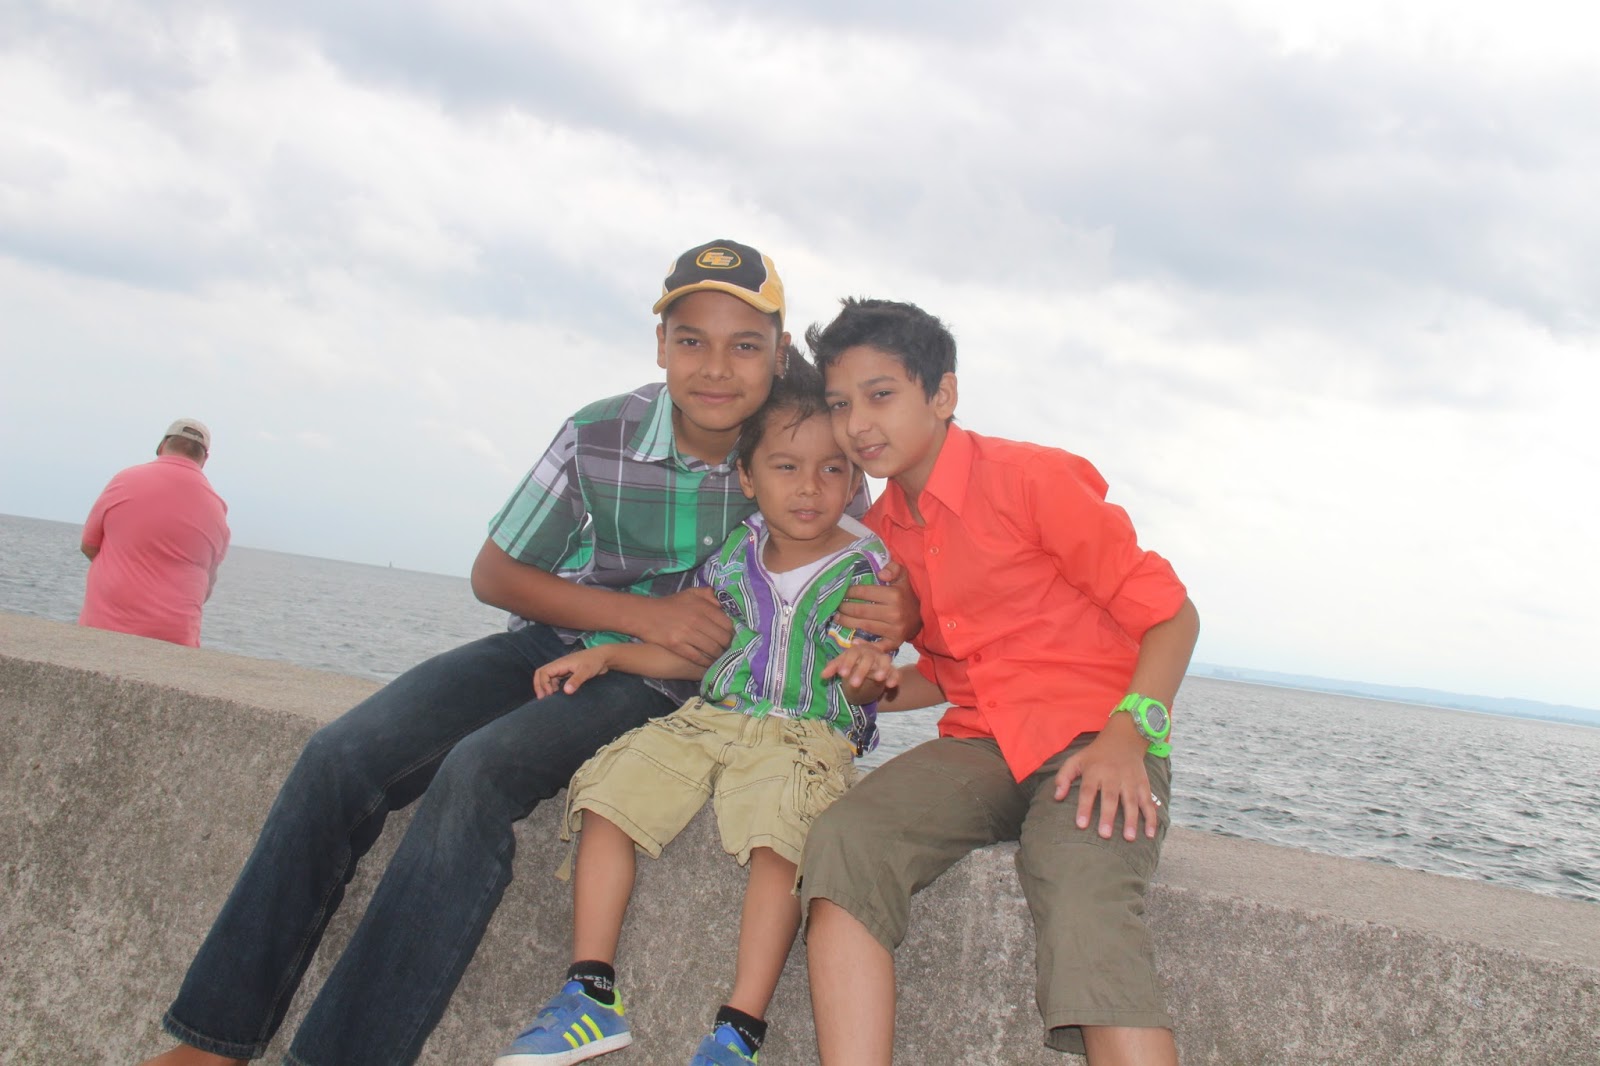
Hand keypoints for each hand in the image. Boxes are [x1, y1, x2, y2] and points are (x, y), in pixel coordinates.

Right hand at [533, 648, 611, 698]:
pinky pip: (556, 681)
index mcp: (560, 664)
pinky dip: (554, 688)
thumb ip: (576, 680)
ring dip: (547, 688)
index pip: (543, 672)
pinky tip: (558, 696)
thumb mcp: (586, 671)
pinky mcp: (568, 675)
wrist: (603, 658)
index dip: (542, 684)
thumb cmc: (594, 661)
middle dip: (540, 686)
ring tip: (550, 700)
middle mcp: (559, 667)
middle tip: (542, 699)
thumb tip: (566, 691)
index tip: (550, 694)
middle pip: (541, 675)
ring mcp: (563, 670)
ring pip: (548, 679)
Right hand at [634, 587, 733, 666]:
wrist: (644, 615)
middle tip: (728, 648)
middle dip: (728, 645)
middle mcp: (697, 619)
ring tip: (720, 656)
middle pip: (723, 638)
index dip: (733, 632)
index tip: (732, 636)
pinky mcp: (677, 646)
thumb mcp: (689, 593)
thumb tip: (723, 602)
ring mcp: (687, 634)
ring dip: (719, 655)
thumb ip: (707, 595)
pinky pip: (698, 657)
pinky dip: (706, 662)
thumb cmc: (669, 605)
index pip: (727, 623)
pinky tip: (708, 662)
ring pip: (713, 649)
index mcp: (702, 606)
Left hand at [821, 641, 896, 693]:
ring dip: (882, 668)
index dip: (847, 663)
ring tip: (878, 678)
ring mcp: (883, 661)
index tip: (842, 674)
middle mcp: (872, 653)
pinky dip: (895, 677)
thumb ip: (834, 668)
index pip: (852, 653)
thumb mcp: (843, 664)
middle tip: (853, 684)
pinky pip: (896, 672)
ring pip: (884, 661)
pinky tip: (891, 685)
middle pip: (868, 658)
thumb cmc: (854, 663)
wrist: (871, 666)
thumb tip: (822, 675)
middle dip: (861, 670)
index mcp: (858, 650)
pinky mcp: (892, 670)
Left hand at [835, 561, 920, 644]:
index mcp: (894, 595)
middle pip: (861, 610)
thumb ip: (893, 568)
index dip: (849, 592)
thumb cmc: (907, 594)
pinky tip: (852, 640)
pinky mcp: (895, 642)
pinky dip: (863, 644)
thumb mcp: (903, 576)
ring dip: (847, 622)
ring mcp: (894, 630)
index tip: (841, 592)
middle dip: (844, 607)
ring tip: (837, 617)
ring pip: (863, 626)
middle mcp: (894, 613)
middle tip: (836, 605)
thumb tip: (881, 574)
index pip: (864, 592)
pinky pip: (876, 645)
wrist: (921, 617)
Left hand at [1052, 715, 1160, 840]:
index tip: (1081, 825)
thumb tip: (1057, 797)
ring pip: (1131, 801)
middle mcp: (1113, 776)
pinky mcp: (1143, 784)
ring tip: (1129, 838)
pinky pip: (1148, 802)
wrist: (1124, 738)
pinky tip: (1150, 834)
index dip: (1084, 807)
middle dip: (1108, 816)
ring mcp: (1130, 780)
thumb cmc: (1095, 755)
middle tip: (1105, 835)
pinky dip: (1151, 817)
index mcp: (1094, 771)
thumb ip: (1064, 777)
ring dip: (1131, 820)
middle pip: (1110, 797)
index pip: (1087, 790)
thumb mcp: (1076, 759)